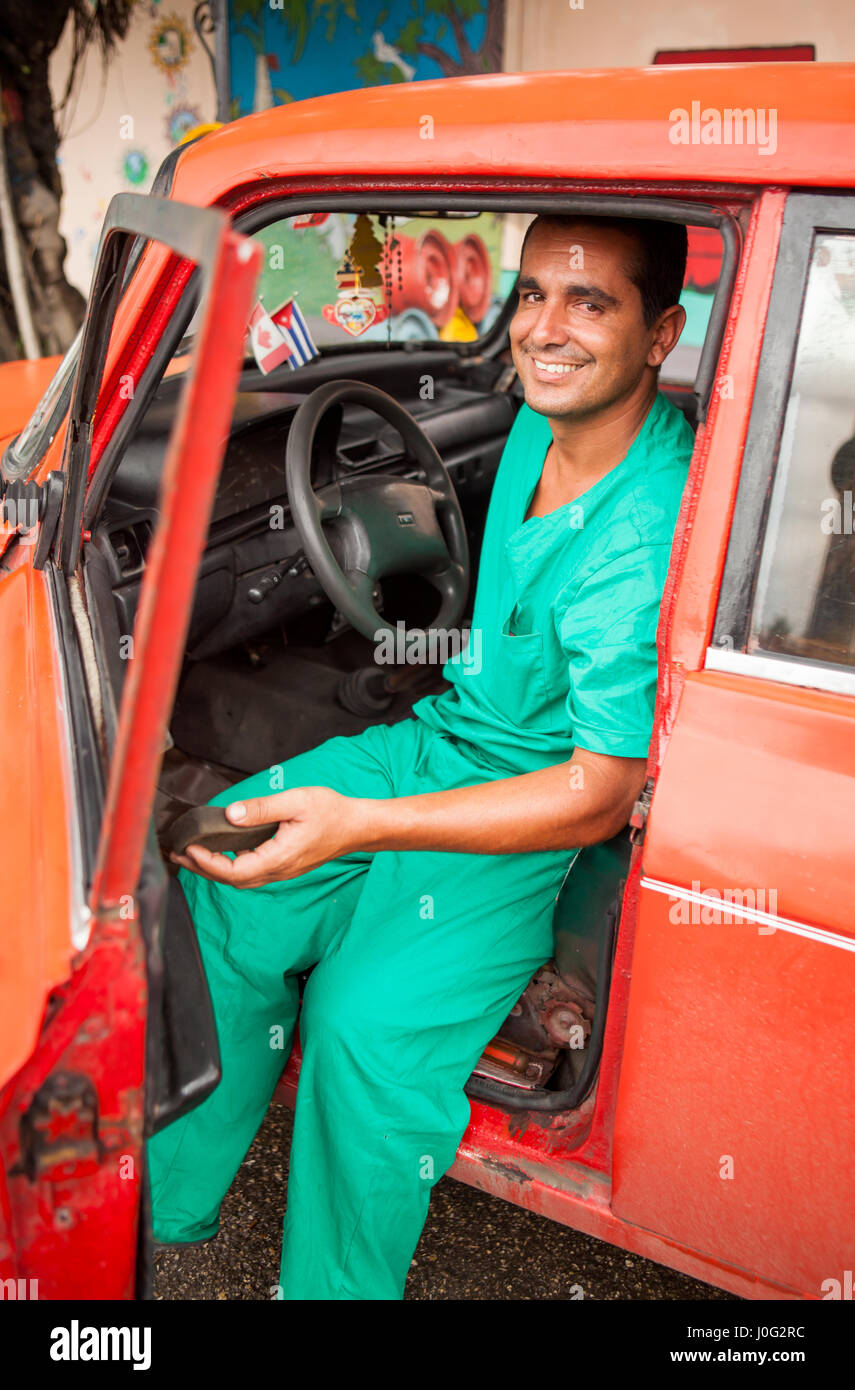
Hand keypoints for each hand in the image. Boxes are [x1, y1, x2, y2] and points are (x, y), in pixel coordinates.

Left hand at [169, 785, 364, 887]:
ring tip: (193, 855)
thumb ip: (262, 808)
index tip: (188, 848)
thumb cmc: (332, 812)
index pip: (233, 871)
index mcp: (279, 857)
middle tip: (178, 855)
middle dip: (202, 869)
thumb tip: (231, 814)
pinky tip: (223, 851)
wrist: (358, 827)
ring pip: (241, 879)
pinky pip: (252, 873)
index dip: (207, 863)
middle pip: (232, 880)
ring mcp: (282, 871)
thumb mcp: (296, 802)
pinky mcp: (285, 866)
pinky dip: (231, 866)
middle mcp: (279, 870)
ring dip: (214, 869)